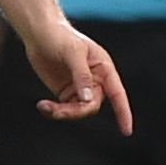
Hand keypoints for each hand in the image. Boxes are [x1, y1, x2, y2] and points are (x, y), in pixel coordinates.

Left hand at [25, 20, 134, 134]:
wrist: (39, 33)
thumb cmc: (60, 36)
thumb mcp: (73, 53)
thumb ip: (82, 76)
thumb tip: (88, 99)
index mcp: (104, 69)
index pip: (118, 94)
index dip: (123, 112)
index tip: (126, 131)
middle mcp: (95, 81)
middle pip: (92, 106)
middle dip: (75, 111)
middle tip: (56, 111)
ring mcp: (79, 88)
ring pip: (77, 111)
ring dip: (62, 113)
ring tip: (44, 107)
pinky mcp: (65, 93)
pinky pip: (64, 109)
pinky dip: (53, 111)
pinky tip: (42, 106)